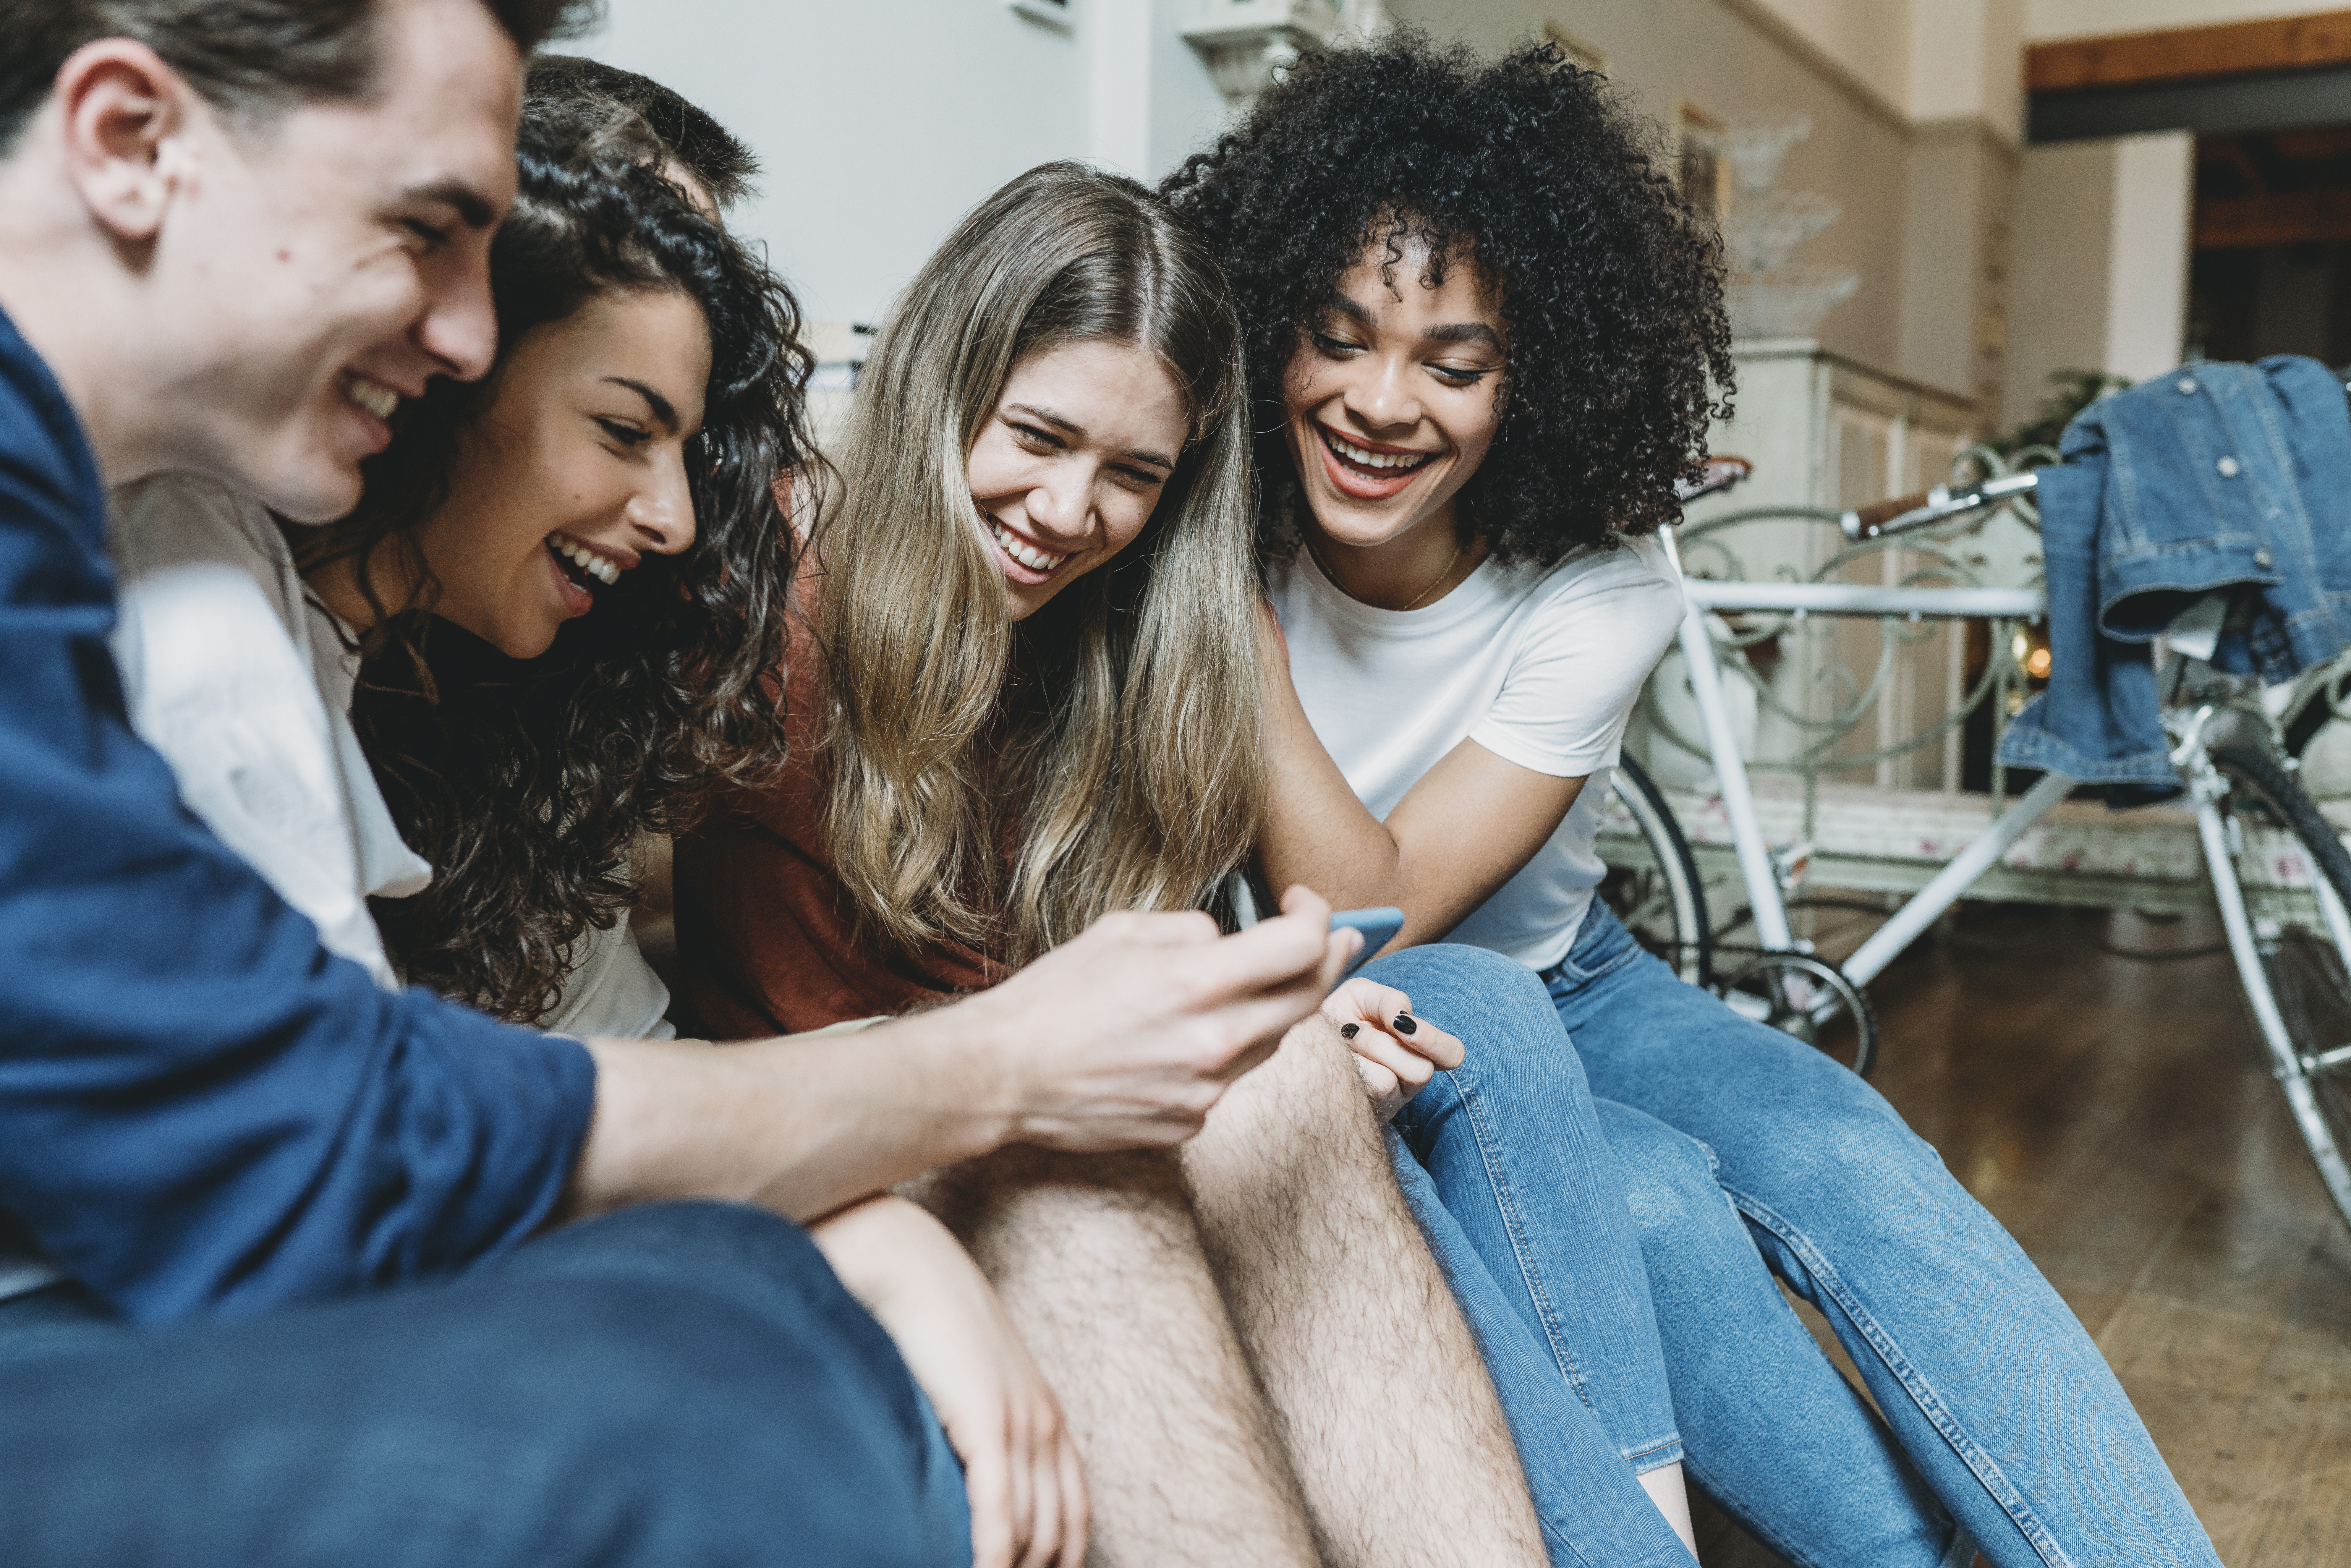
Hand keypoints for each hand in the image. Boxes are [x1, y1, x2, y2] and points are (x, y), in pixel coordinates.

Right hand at [809, 1197, 1086, 1567]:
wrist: (912, 1267)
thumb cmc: (928, 1325)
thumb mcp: (969, 1385)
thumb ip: (977, 1429)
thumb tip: (961, 1479)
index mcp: (1046, 1420)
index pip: (1073, 1516)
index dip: (1059, 1561)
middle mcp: (1045, 1426)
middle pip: (1055, 1534)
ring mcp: (1021, 1425)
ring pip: (1031, 1532)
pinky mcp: (988, 1424)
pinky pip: (1000, 1513)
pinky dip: (992, 1558)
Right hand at [964, 885, 1355, 1150]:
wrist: (1003, 1075)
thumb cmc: (1052, 997)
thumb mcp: (1120, 931)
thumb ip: (1191, 931)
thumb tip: (1229, 940)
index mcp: (1196, 982)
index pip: (1300, 946)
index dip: (1317, 915)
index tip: (1306, 904)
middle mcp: (1213, 1040)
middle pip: (1309, 996)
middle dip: (1331, 959)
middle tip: (1339, 937)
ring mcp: (1206, 1089)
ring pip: (1273, 1041)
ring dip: (1275, 1008)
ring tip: (1249, 986)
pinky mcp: (1190, 1122)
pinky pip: (1228, 1079)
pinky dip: (1222, 1053)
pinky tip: (1180, 1041)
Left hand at [1320, 976, 1464, 1121]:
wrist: (1296, 1044)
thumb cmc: (1336, 1017)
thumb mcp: (1362, 995)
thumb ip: (1389, 1000)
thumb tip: (1403, 1019)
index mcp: (1417, 1050)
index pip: (1452, 1055)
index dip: (1433, 1041)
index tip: (1401, 1024)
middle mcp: (1407, 1082)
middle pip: (1420, 1070)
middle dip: (1381, 1043)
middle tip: (1353, 1032)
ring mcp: (1386, 1105)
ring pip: (1388, 1082)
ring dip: (1358, 1056)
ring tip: (1338, 1047)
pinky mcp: (1362, 1116)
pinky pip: (1359, 1093)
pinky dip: (1344, 1070)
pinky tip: (1331, 1065)